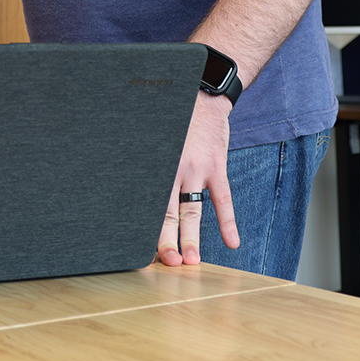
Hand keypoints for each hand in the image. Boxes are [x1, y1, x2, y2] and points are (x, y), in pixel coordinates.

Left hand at [157, 92, 237, 265]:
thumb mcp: (152, 141)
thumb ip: (146, 166)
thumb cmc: (172, 122)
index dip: (145, 229)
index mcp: (154, 166)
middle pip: (167, 212)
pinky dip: (227, 222)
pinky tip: (232, 242)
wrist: (202, 97)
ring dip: (192, 237)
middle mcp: (173, 170)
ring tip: (191, 261)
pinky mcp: (216, 167)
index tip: (143, 250)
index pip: (147, 204)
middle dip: (166, 240)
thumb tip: (128, 187)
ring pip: (193, 210)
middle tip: (167, 263)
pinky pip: (223, 199)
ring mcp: (197, 169)